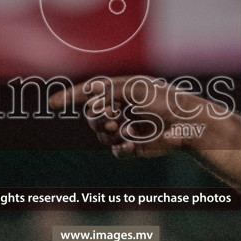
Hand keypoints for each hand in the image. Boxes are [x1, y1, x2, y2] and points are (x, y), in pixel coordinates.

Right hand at [49, 75, 208, 157]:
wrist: (188, 125)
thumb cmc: (164, 101)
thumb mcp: (134, 89)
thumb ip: (108, 91)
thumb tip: (89, 99)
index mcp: (121, 90)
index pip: (90, 92)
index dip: (70, 97)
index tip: (52, 103)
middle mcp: (122, 108)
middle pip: (92, 117)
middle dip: (98, 119)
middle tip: (113, 119)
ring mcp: (128, 127)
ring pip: (102, 136)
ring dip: (109, 134)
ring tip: (125, 130)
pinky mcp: (135, 146)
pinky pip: (116, 151)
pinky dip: (120, 148)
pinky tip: (131, 144)